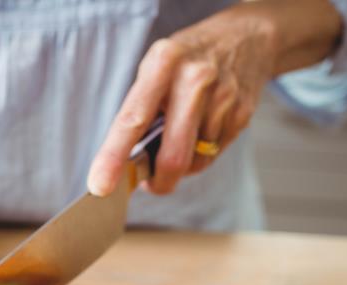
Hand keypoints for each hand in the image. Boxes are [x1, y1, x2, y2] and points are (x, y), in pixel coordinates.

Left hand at [87, 0, 340, 195]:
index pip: (133, 119)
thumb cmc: (188, 58)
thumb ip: (140, 107)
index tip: (101, 185)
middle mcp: (194, 79)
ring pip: (194, 161)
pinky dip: (200, 153)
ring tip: (179, 138)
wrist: (245, 36)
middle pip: (173, 156)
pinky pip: (213, 154)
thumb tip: (125, 160)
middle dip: (159, 182)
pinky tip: (201, 131)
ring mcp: (222, 98)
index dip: (114, 157)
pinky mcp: (241, 114)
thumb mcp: (156, 65)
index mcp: (163, 62)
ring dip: (181, 164)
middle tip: (149, 185)